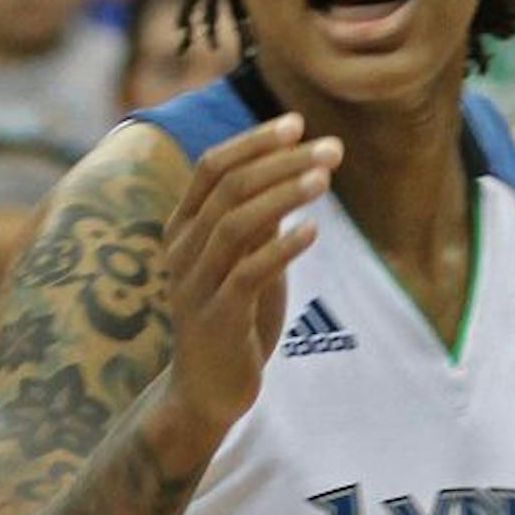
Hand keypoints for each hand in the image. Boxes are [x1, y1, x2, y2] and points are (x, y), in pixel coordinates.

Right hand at [158, 114, 338, 445]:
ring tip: (326, 178)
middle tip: (331, 147)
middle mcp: (182, 249)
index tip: (298, 123)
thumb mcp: (245, 261)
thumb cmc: (231, 319)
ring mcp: (195, 282)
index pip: (213, 167)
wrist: (206, 391)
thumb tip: (291, 172)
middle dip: (281, 161)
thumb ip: (258, 221)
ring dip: (284, 195)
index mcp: (183, 228)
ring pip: (236, 223)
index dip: (255, 142)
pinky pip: (248, 273)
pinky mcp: (217, 317)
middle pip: (228, 187)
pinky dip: (281, 248)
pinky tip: (313, 231)